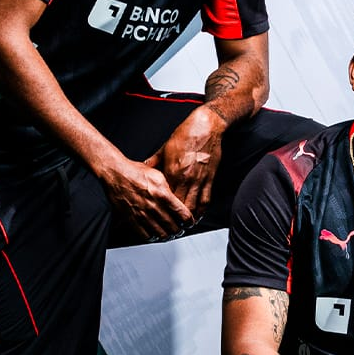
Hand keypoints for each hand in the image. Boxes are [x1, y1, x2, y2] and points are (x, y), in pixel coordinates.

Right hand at [99, 155, 192, 242]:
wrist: (115, 173)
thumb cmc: (135, 172)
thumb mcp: (159, 175)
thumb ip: (170, 188)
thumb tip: (179, 198)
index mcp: (162, 194)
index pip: (182, 214)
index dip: (189, 221)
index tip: (189, 222)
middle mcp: (153, 206)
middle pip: (173, 227)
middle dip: (179, 230)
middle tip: (181, 229)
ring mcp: (142, 214)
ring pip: (160, 233)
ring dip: (168, 235)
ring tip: (170, 233)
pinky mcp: (131, 219)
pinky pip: (145, 235)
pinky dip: (153, 237)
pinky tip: (156, 234)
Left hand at [150, 106, 224, 223]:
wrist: (205, 127)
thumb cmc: (185, 135)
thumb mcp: (164, 149)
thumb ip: (154, 162)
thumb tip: (143, 168)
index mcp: (172, 171)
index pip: (165, 196)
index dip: (161, 208)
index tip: (157, 215)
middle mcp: (185, 178)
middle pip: (178, 206)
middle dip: (174, 218)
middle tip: (170, 226)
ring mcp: (199, 180)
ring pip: (193, 206)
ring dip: (188, 218)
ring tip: (183, 225)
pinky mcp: (209, 179)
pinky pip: (206, 200)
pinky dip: (201, 210)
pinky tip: (198, 215)